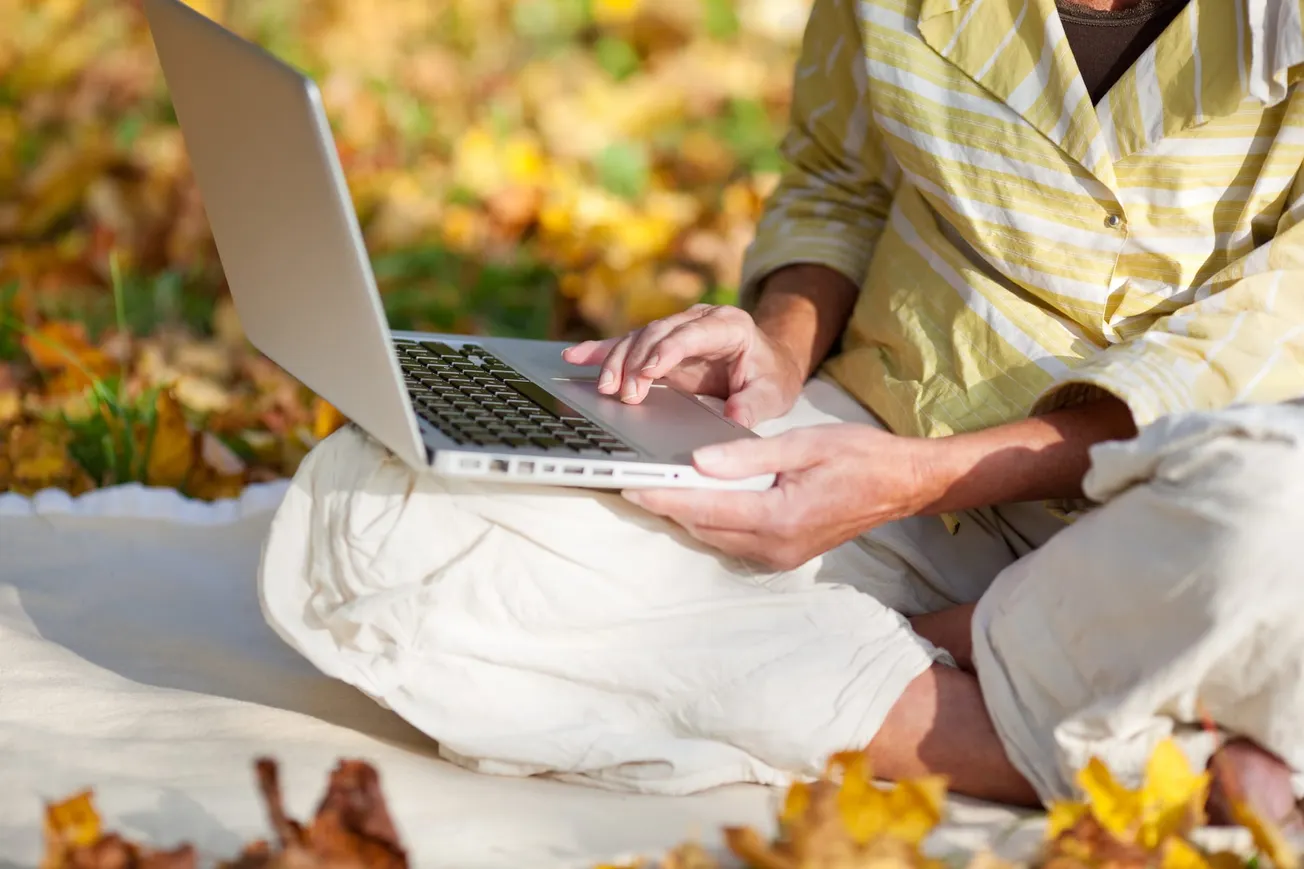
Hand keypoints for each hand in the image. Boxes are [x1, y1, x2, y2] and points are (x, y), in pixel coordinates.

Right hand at [561, 304, 804, 427]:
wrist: (768, 363)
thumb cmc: (770, 376)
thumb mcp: (772, 393)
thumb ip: (754, 405)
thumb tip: (735, 418)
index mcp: (728, 325)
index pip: (691, 334)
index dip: (667, 350)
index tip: (649, 371)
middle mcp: (697, 321)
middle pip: (657, 334)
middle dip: (636, 362)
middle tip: (623, 394)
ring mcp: (675, 331)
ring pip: (637, 339)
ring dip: (616, 362)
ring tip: (604, 388)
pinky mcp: (658, 346)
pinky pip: (626, 345)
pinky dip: (600, 351)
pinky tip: (574, 356)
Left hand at [623, 423, 940, 569]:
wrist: (902, 484)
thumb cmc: (859, 456)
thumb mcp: (804, 444)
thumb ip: (748, 456)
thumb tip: (698, 462)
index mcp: (781, 516)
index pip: (706, 509)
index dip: (664, 497)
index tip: (630, 484)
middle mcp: (777, 545)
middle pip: (705, 528)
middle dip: (668, 507)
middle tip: (633, 482)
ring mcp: (782, 556)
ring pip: (717, 538)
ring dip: (688, 516)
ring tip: (657, 489)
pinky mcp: (785, 555)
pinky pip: (736, 541)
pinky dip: (713, 522)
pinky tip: (699, 500)